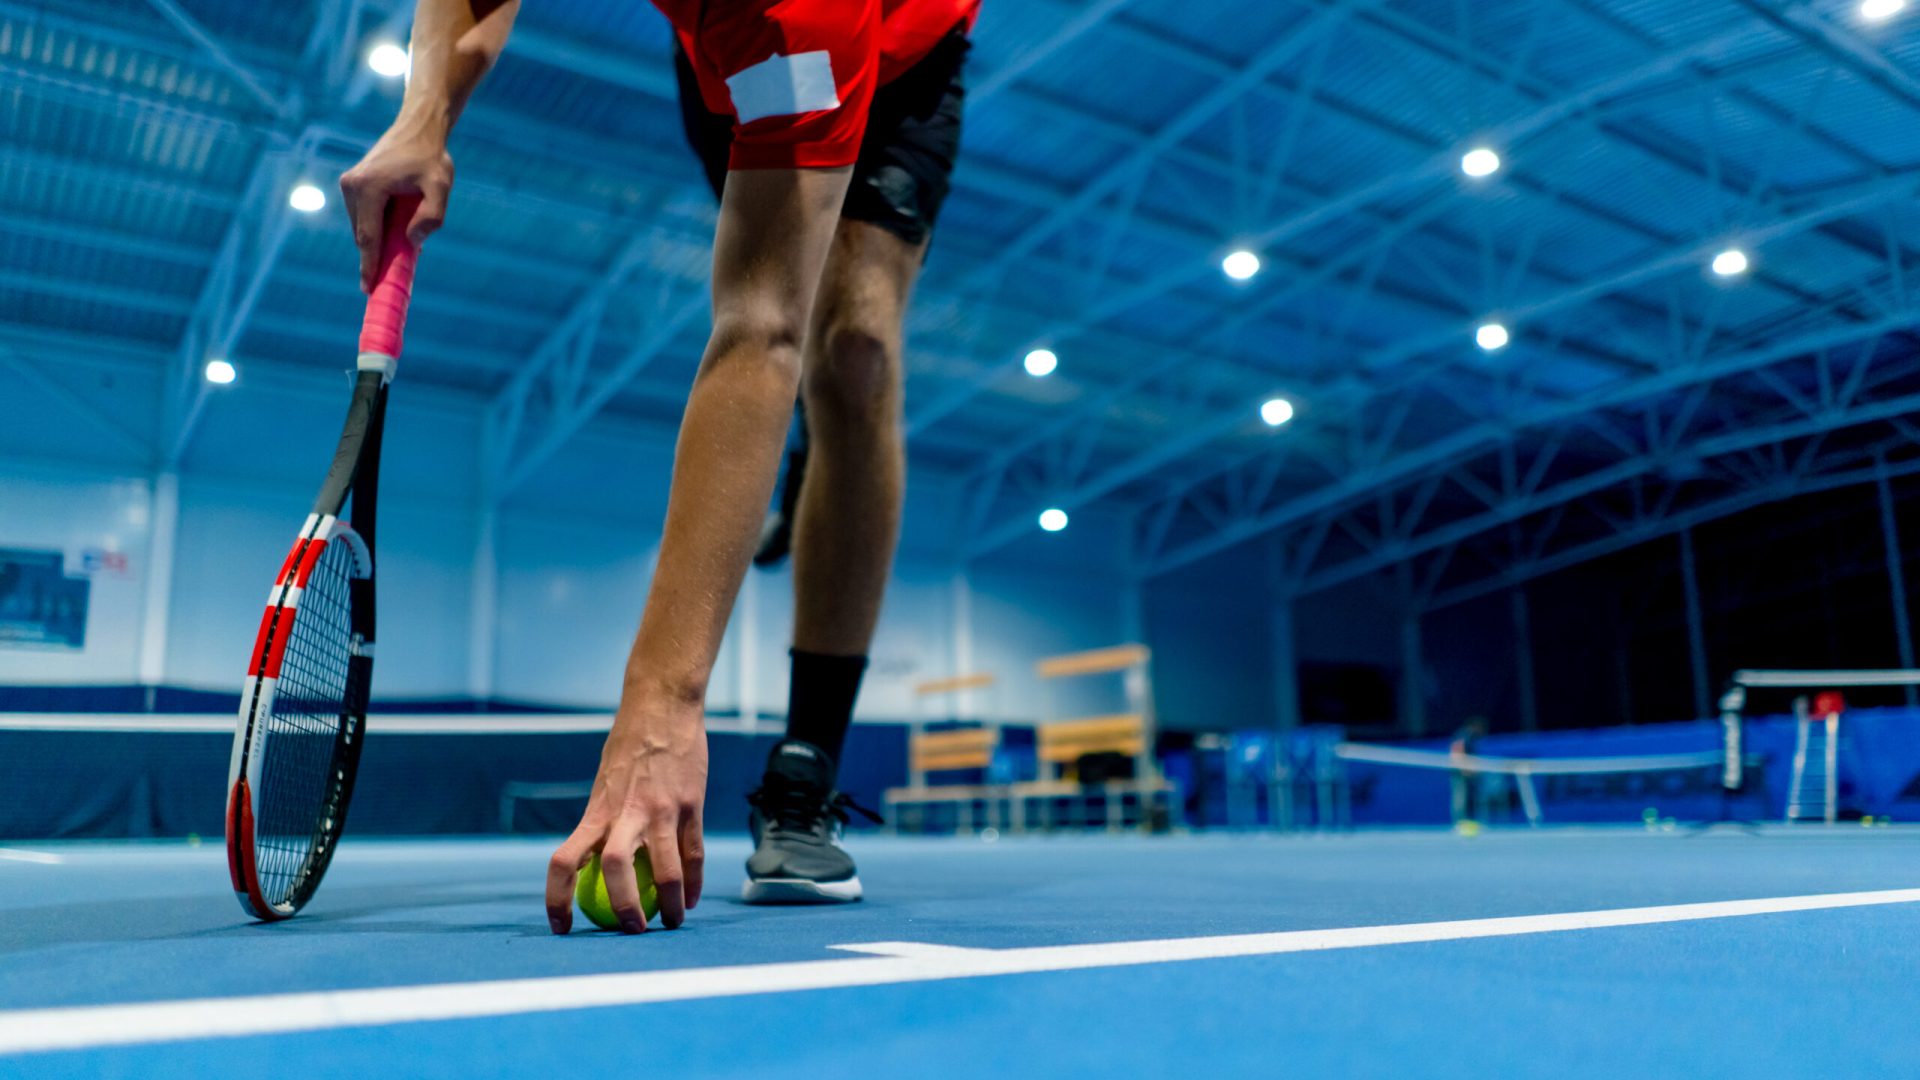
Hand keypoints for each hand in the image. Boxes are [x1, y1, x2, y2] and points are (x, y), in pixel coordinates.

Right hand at [338, 125, 453, 291]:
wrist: (418, 127)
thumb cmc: (431, 157)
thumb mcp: (440, 186)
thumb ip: (432, 216)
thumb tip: (412, 241)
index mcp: (368, 187)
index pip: (368, 237)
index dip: (369, 266)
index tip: (368, 290)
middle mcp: (352, 185)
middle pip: (364, 235)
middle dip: (377, 258)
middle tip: (390, 282)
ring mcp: (350, 183)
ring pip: (364, 227)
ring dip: (380, 241)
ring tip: (402, 249)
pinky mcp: (353, 183)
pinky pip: (365, 216)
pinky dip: (378, 228)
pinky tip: (398, 230)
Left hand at [545, 705, 707, 933]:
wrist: (662, 706)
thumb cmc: (629, 747)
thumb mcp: (606, 785)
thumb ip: (605, 820)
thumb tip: (597, 862)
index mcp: (597, 812)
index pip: (565, 861)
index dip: (557, 899)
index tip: (560, 927)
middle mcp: (626, 814)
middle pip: (616, 870)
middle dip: (624, 907)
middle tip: (631, 930)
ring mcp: (661, 810)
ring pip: (666, 869)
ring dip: (670, 904)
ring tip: (673, 923)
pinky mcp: (690, 804)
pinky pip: (692, 853)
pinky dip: (693, 882)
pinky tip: (692, 899)